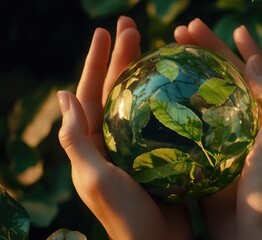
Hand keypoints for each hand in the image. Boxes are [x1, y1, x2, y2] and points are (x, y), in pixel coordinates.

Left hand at [57, 16, 191, 239]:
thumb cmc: (124, 215)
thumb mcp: (93, 178)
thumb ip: (76, 139)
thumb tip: (63, 95)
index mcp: (93, 141)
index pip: (90, 93)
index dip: (95, 62)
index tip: (104, 33)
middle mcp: (113, 138)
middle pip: (116, 89)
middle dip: (121, 57)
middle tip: (133, 27)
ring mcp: (137, 142)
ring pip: (139, 99)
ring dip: (144, 72)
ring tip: (154, 45)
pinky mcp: (159, 150)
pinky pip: (161, 117)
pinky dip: (166, 97)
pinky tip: (177, 82)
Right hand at [174, 19, 261, 238]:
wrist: (255, 230)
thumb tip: (254, 59)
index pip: (254, 70)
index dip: (241, 47)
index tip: (225, 28)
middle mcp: (248, 120)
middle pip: (224, 78)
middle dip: (206, 52)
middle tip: (181, 33)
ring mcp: (225, 136)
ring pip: (205, 97)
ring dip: (189, 76)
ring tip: (169, 56)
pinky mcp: (207, 151)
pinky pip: (191, 123)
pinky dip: (179, 107)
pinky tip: (162, 96)